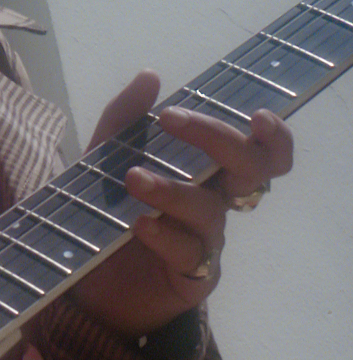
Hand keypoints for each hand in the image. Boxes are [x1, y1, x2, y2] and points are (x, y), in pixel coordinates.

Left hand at [71, 70, 293, 335]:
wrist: (87, 284)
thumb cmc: (108, 215)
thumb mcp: (105, 160)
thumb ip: (125, 120)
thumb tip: (151, 75)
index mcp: (207, 173)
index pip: (259, 152)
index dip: (273, 136)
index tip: (256, 116)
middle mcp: (216, 203)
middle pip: (248, 169)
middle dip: (217, 139)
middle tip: (173, 120)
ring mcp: (207, 242)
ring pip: (211, 210)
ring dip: (174, 189)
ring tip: (133, 178)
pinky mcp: (192, 277)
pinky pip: (188, 253)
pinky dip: (165, 235)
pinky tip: (141, 223)